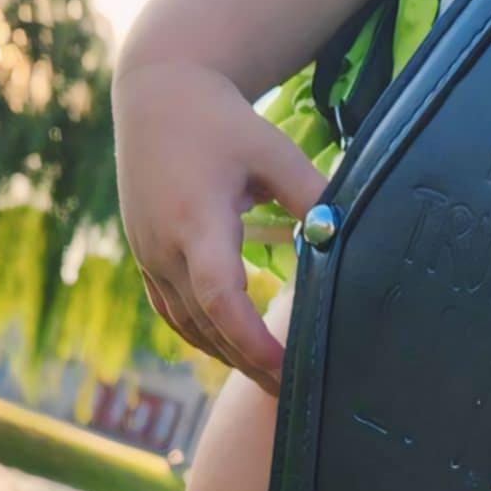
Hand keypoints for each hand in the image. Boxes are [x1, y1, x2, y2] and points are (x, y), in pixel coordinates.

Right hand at [112, 59, 323, 392]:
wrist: (156, 95)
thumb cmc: (221, 120)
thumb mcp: (272, 150)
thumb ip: (310, 194)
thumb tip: (344, 233)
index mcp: (195, 219)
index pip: (219, 295)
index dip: (250, 338)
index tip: (285, 364)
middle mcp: (164, 245)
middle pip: (207, 325)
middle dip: (250, 363)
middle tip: (295, 394)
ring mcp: (149, 256)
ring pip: (188, 327)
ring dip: (228, 357)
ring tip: (273, 383)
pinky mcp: (145, 258)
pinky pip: (174, 313)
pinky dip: (204, 338)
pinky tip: (235, 353)